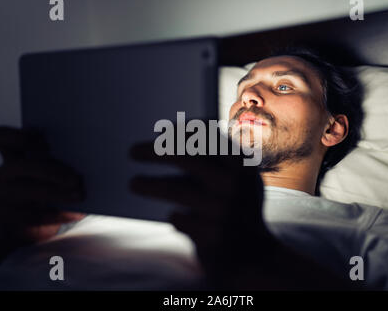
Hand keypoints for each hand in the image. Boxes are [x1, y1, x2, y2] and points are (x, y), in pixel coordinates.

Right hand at [0, 126, 85, 245]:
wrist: (38, 218)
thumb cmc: (53, 184)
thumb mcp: (56, 169)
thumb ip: (64, 160)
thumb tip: (91, 157)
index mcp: (13, 153)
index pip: (1, 137)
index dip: (20, 137)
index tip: (48, 142)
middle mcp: (5, 172)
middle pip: (20, 166)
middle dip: (50, 171)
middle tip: (76, 179)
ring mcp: (3, 194)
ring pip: (25, 191)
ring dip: (56, 193)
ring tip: (79, 196)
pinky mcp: (8, 216)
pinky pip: (32, 215)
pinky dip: (57, 214)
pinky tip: (74, 213)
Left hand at [129, 139, 273, 287]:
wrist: (255, 257)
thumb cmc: (239, 209)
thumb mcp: (238, 179)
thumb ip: (214, 159)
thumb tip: (169, 138)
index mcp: (241, 163)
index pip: (206, 133)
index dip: (180, 130)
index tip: (160, 132)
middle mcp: (234, 182)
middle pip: (184, 155)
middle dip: (154, 151)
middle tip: (132, 151)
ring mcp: (223, 210)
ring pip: (174, 189)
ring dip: (148, 184)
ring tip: (133, 183)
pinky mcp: (211, 235)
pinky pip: (178, 218)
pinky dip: (176, 217)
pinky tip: (180, 218)